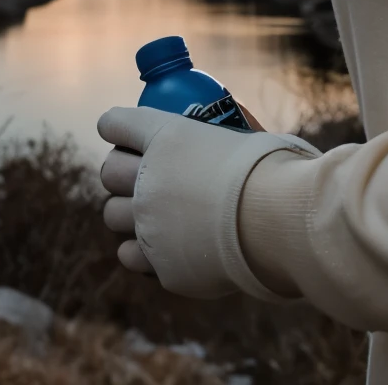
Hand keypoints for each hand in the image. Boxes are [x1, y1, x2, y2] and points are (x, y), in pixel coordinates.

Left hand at [97, 105, 318, 298]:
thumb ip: (223, 136)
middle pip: (109, 171)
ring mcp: (148, 224)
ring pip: (113, 215)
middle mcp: (148, 179)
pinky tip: (159, 246)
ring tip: (152, 214)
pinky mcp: (159, 263)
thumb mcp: (245, 134)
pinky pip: (130, 255)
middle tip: (141, 175)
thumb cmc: (273, 168)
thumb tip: (229, 130)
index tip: (121, 132)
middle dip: (120, 171)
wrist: (279, 220)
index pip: (116, 123)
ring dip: (128, 211)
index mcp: (167, 136)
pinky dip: (140, 250)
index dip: (117, 127)